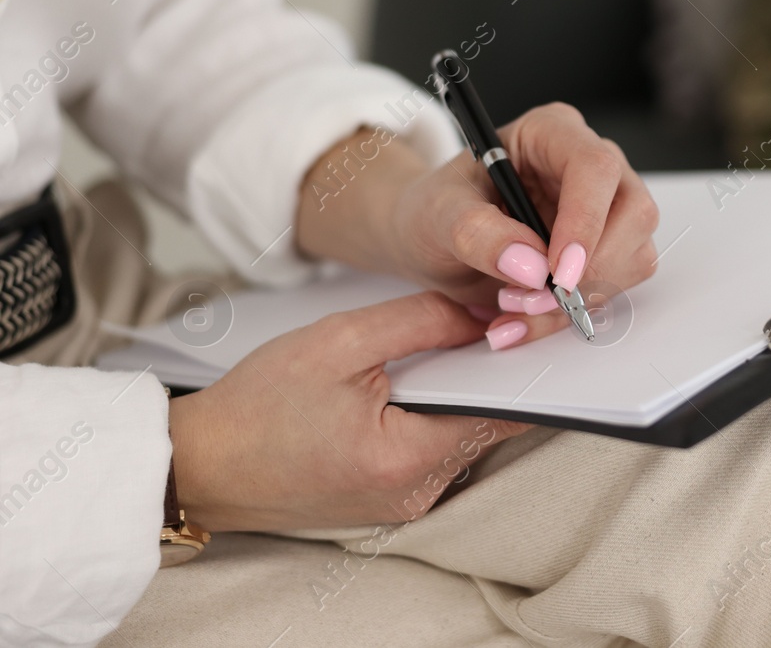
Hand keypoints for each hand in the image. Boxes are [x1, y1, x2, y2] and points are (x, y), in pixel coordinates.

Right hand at [167, 291, 530, 531]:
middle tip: (480, 323)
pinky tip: (410, 384)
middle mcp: (417, 492)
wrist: (200, 465)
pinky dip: (433, 413)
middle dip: (487, 373)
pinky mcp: (393, 499)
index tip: (526, 323)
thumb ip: (422, 320)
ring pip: (465, 433)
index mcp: (407, 458)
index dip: (521, 363)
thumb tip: (484, 311)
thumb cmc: (257, 406)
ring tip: (434, 351)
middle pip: (489, 422)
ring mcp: (407, 503)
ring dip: (459, 392)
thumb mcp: (339, 340)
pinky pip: (436, 448)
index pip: (505, 410)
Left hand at [297, 103, 660, 350]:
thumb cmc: (436, 210)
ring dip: (580, 298)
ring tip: (515, 311)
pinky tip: (527, 318)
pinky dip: (572, 314)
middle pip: (633, 212)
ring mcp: (607, 208)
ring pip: (634, 255)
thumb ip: (477, 232)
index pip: (595, 167)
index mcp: (551, 132)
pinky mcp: (608, 248)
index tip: (557, 274)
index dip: (586, 221)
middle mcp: (590, 166)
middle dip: (588, 270)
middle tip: (530, 302)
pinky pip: (617, 286)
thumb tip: (529, 265)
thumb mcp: (437, 215)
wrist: (433, 239)